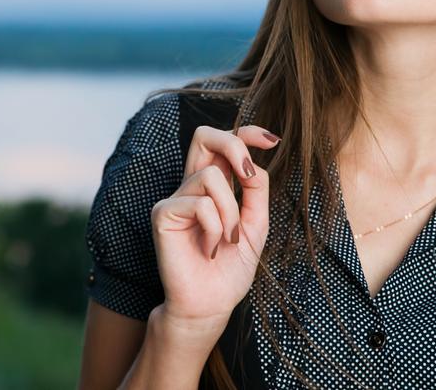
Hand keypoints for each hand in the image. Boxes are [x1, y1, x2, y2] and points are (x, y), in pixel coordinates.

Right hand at [150, 123, 277, 329]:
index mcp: (214, 186)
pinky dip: (215, 228)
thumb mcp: (256, 225)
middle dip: (233, 145)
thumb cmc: (230, 268)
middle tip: (248, 176)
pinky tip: (210, 249)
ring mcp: (176, 198)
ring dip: (231, 212)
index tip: (272, 141)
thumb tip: (254, 164)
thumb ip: (255, 192)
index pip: (223, 143)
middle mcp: (192, 187)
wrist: (210, 304)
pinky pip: (200, 204)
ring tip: (229, 239)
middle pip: (203, 136)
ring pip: (210, 178)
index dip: (247, 132)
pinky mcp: (163, 214)